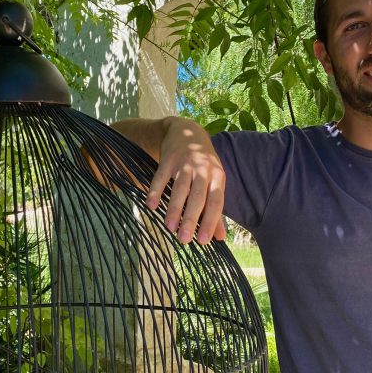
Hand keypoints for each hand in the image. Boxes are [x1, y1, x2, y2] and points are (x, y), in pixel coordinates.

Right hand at [146, 118, 226, 244]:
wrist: (187, 131)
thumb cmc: (203, 164)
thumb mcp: (213, 182)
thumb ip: (216, 210)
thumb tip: (221, 238)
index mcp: (217, 177)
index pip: (216, 202)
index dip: (210, 221)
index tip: (204, 241)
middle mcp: (203, 170)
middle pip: (197, 197)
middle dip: (191, 219)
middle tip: (184, 239)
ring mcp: (185, 163)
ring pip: (180, 188)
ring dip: (174, 208)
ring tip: (169, 227)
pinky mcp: (168, 158)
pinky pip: (161, 176)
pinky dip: (155, 191)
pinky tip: (150, 206)